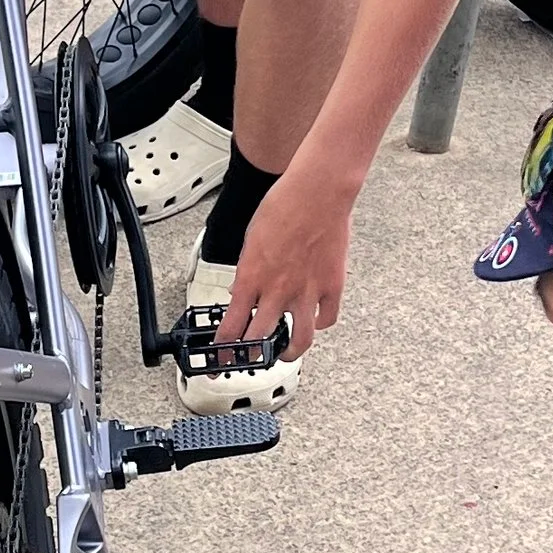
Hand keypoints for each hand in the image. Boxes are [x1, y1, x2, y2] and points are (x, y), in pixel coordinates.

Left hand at [221, 154, 355, 357]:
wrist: (317, 192)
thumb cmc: (283, 205)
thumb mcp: (251, 238)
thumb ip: (248, 270)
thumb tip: (243, 289)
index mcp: (252, 277)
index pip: (232, 327)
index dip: (224, 350)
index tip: (221, 359)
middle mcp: (277, 290)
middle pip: (260, 338)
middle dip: (251, 356)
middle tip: (249, 360)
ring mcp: (307, 291)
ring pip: (299, 339)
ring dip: (290, 352)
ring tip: (285, 353)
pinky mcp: (331, 286)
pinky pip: (327, 317)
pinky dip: (320, 323)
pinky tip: (315, 320)